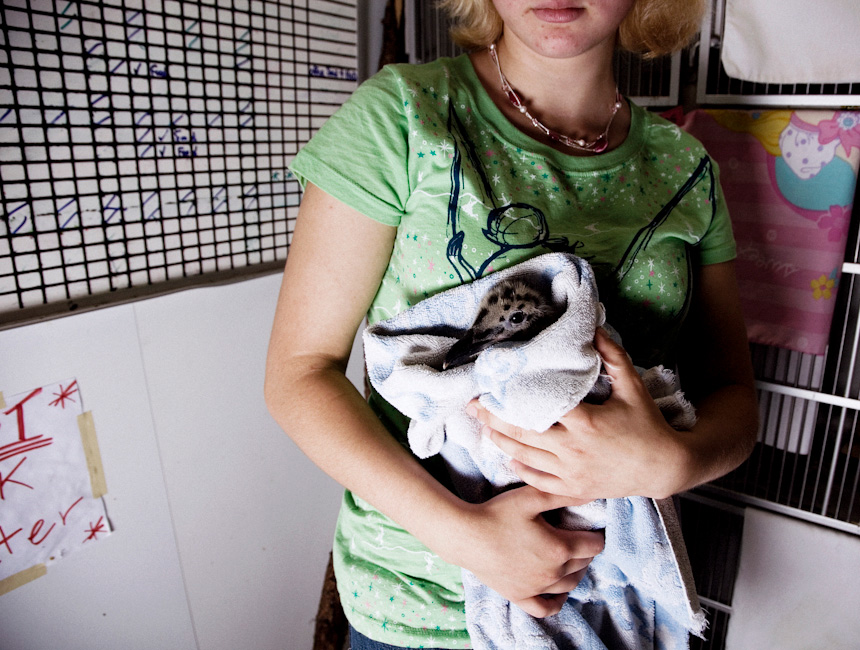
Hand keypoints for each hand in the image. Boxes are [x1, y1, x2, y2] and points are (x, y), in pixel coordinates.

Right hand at [441, 485, 603, 617]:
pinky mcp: (520, 596)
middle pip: (583, 564)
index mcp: (559, 548)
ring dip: (576, 572)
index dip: (596, 535)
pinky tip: (559, 594)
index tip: (594, 528)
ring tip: (572, 560)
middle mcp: (552, 572)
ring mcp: (536, 587)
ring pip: (569, 585)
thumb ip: (560, 495)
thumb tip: (586, 492)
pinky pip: (545, 607)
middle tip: (581, 539)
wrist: (466, 536)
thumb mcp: (530, 498)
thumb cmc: (497, 514)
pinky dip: (557, 602)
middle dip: (586, 551)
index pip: (593, 546)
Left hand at [469, 329, 690, 500]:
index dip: (512, 395)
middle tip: (472, 404)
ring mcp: (572, 472)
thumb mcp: (633, 387)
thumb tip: (594, 327)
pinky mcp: (574, 489)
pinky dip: (521, 469)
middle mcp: (573, 449)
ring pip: (525, 456)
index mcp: (585, 422)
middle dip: (493, 417)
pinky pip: (539, 481)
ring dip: (500, 442)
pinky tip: (509, 458)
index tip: (492, 384)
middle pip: (522, 432)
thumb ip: (612, 356)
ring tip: (483, 427)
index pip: (539, 406)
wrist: (666, 467)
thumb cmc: (649, 425)